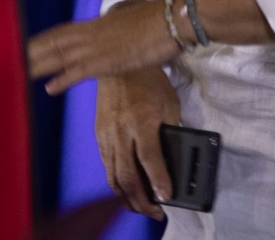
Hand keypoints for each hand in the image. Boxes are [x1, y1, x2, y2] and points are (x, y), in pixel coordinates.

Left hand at [27, 0, 178, 95]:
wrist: (171, 19)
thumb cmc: (158, 20)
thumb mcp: (131, 24)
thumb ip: (117, 33)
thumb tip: (116, 37)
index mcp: (97, 24)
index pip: (63, 32)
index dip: (44, 40)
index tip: (26, 46)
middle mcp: (92, 33)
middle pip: (54, 42)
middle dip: (32, 51)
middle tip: (9, 58)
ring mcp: (97, 46)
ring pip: (60, 55)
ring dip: (38, 64)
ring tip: (18, 72)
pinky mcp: (107, 61)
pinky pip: (78, 71)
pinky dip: (62, 79)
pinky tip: (49, 88)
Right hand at [97, 68, 180, 219]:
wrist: (118, 63)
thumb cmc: (149, 81)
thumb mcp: (169, 104)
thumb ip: (171, 131)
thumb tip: (175, 161)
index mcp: (141, 121)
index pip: (150, 160)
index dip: (159, 182)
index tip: (166, 198)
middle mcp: (120, 130)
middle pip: (128, 176)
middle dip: (142, 201)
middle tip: (155, 212)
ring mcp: (106, 133)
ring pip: (113, 176)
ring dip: (127, 196)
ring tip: (141, 206)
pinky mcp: (99, 133)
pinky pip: (106, 164)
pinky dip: (116, 181)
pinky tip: (127, 187)